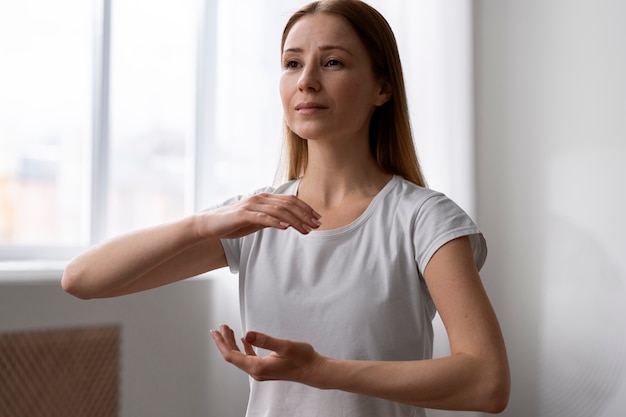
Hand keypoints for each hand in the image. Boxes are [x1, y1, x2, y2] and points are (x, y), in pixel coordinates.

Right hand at [200, 193, 321, 238]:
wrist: (209, 225)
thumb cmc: (233, 223)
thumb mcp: (256, 221)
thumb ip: (271, 219)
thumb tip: (288, 223)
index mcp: (264, 198)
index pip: (290, 201)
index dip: (306, 209)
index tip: (317, 218)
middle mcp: (260, 198)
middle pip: (288, 204)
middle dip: (305, 215)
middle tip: (316, 225)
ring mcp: (251, 205)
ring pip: (279, 210)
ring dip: (295, 220)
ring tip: (306, 229)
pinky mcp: (243, 214)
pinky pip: (263, 217)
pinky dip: (276, 221)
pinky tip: (286, 227)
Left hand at [210, 324, 326, 385]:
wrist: (314, 370)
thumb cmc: (302, 359)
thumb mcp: (284, 346)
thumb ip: (265, 340)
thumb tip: (247, 334)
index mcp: (257, 367)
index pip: (232, 356)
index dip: (222, 343)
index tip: (216, 331)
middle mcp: (256, 372)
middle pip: (234, 356)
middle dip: (225, 341)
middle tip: (220, 327)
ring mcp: (261, 371)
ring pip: (241, 356)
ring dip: (233, 343)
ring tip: (228, 330)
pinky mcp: (266, 368)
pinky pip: (250, 358)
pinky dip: (244, 347)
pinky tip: (244, 340)